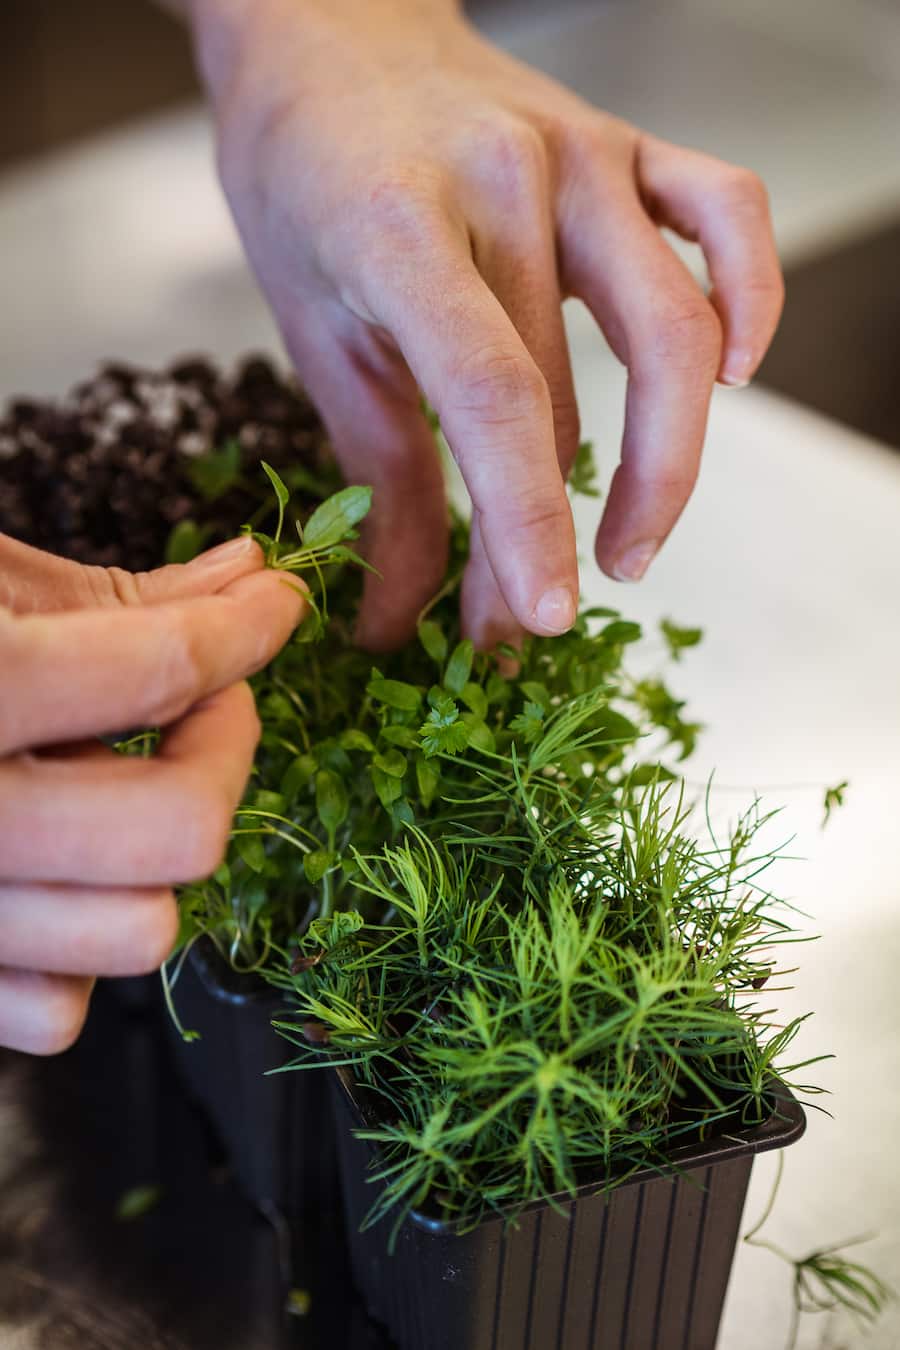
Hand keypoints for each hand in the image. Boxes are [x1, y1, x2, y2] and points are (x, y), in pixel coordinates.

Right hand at [0, 535, 304, 1052]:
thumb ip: (110, 594)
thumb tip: (249, 572)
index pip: (160, 667)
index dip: (248, 626)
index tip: (273, 605)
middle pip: (180, 829)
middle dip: (220, 747)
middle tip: (198, 695)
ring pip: (139, 932)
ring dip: (157, 850)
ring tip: (113, 777)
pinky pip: (56, 1011)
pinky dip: (82, 943)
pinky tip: (49, 864)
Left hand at [185, 0, 782, 649]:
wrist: (325, 29)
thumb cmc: (304, 180)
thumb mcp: (316, 334)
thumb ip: (377, 478)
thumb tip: (401, 616)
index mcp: (402, 227)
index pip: (493, 400)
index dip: (526, 525)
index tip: (537, 619)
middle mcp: (508, 180)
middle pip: (572, 391)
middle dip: (555, 527)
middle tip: (535, 608)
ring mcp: (582, 153)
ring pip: (675, 325)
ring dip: (664, 461)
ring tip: (629, 544)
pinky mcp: (629, 142)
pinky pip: (728, 212)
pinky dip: (751, 298)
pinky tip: (731, 378)